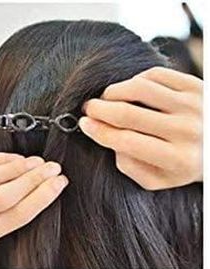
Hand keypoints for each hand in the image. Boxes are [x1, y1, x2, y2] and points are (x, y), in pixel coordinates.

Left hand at [0, 153, 67, 248]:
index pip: (16, 217)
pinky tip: (14, 157)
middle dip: (34, 180)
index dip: (43, 197)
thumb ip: (4, 215)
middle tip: (52, 168)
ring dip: (18, 167)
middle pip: (4, 198)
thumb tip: (43, 190)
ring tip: (35, 161)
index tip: (60, 183)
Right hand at [80, 67, 201, 189]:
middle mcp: (186, 130)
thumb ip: (129, 166)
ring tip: (105, 98)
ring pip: (140, 89)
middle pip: (128, 114)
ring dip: (113, 91)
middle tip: (87, 109)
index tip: (83, 125)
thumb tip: (108, 139)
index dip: (98, 131)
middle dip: (99, 109)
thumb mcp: (156, 179)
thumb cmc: (181, 165)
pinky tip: (128, 90)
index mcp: (176, 159)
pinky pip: (156, 75)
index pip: (125, 141)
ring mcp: (193, 105)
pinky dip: (135, 80)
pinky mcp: (197, 85)